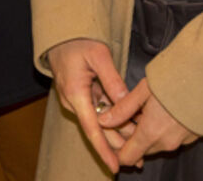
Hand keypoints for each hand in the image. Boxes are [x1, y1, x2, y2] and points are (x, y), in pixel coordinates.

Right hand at [46, 38, 130, 172]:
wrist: (62, 35)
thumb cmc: (78, 41)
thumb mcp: (98, 55)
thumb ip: (112, 79)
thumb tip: (124, 102)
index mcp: (76, 94)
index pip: (92, 129)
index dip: (104, 149)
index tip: (115, 166)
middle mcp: (75, 102)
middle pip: (99, 130)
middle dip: (118, 146)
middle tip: (140, 160)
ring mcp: (79, 100)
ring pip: (102, 122)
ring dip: (119, 134)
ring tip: (140, 149)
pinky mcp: (84, 96)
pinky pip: (100, 111)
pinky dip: (115, 120)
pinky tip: (131, 126)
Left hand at [100, 76, 196, 167]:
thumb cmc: (178, 78)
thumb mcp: (145, 89)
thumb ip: (123, 108)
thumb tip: (103, 120)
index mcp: (151, 132)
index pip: (126, 157)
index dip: (116, 148)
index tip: (113, 132)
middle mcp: (166, 142)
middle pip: (141, 150)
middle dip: (133, 136)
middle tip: (130, 113)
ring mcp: (182, 141)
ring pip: (157, 144)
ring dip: (149, 131)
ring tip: (149, 107)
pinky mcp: (194, 136)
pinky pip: (172, 138)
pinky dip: (165, 129)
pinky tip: (166, 109)